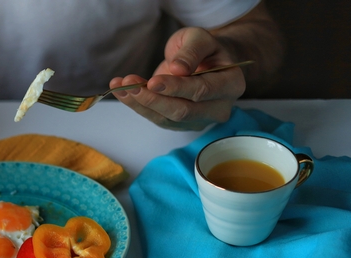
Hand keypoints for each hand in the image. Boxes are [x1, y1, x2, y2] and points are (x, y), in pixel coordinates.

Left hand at [110, 27, 245, 130]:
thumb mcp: (200, 39)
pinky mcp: (181, 125)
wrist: (204, 61)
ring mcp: (199, 120)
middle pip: (182, 111)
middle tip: (129, 84)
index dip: (176, 88)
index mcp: (231, 84)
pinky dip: (137, 106)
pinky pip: (157, 119)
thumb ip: (191, 52)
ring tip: (120, 86)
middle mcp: (218, 108)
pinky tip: (122, 92)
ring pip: (166, 119)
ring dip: (139, 104)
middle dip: (152, 99)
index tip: (153, 81)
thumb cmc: (205, 49)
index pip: (202, 91)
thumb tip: (177, 69)